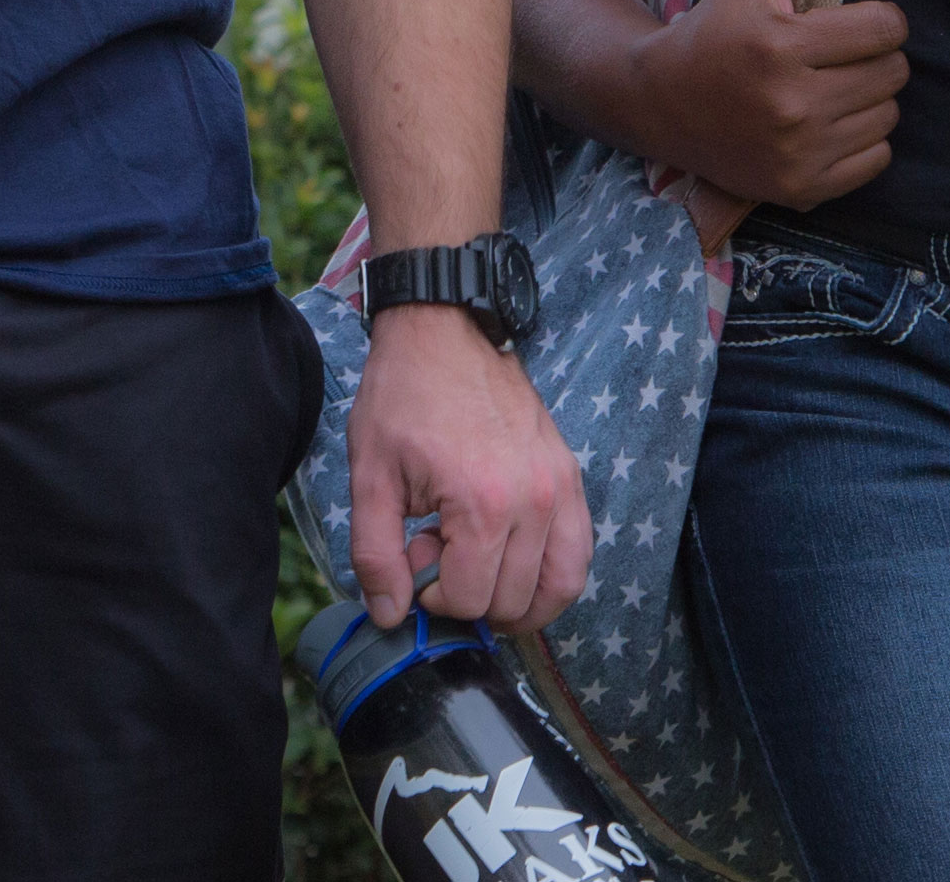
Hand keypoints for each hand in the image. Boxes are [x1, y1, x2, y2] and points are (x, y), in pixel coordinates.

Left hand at [348, 302, 592, 632]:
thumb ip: (375, 555)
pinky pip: (579, 554)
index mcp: (482, 504)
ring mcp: (561, 489)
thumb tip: (390, 616)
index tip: (414, 557)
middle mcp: (534, 502)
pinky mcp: (572, 477)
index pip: (468, 599)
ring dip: (517, 601)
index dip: (431, 596)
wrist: (444, 333)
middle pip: (512, 602)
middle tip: (439, 551)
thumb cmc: (403, 398)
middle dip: (469, 594)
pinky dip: (551, 576)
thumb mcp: (370, 476)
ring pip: (558, 589)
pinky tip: (513, 560)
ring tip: (478, 571)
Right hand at [605, 0, 899, 214]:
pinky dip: (860, 141)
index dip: (872, 19)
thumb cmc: (715, 32)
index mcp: (780, 45)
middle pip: (894, 73)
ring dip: (867, 99)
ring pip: (889, 116)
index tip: (846, 21)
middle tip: (834, 55)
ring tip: (827, 88)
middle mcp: (791, 104)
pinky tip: (823, 125)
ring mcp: (798, 153)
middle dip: (871, 58)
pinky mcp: (802, 189)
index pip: (886, 28)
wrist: (659, 104)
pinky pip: (877, 159)